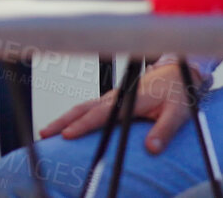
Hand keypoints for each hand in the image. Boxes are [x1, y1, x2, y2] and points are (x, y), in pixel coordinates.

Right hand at [43, 61, 200, 154]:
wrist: (177, 73)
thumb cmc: (178, 94)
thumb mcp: (178, 114)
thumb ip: (164, 131)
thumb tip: (151, 149)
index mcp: (129, 100)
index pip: (100, 114)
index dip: (82, 125)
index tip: (67, 135)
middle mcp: (116, 97)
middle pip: (83, 108)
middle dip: (61, 121)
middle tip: (43, 133)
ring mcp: (112, 97)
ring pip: (83, 106)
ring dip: (64, 118)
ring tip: (47, 130)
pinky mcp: (112, 99)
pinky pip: (88, 106)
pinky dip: (74, 115)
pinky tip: (67, 123)